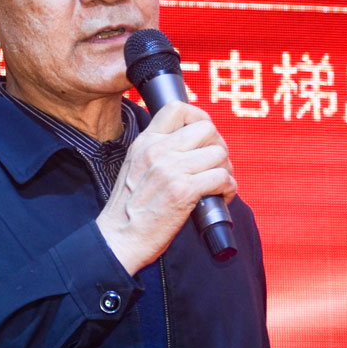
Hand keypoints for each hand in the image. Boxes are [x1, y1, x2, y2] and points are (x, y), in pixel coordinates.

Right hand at [96, 101, 236, 274]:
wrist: (118, 239)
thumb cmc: (128, 210)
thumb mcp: (134, 167)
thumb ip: (156, 152)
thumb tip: (188, 145)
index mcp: (145, 142)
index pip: (177, 108)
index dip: (200, 117)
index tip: (206, 136)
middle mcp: (158, 151)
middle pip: (207, 129)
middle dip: (218, 146)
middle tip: (216, 165)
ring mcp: (171, 169)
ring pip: (218, 153)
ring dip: (226, 169)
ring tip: (219, 184)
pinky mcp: (184, 191)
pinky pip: (221, 178)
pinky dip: (228, 188)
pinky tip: (221, 196)